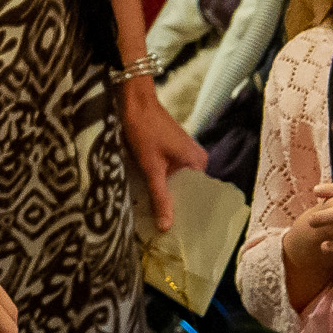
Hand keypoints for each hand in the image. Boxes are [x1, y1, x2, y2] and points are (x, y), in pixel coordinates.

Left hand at [121, 75, 207, 230]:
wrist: (132, 99)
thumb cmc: (144, 129)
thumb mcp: (151, 166)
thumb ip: (160, 196)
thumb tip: (167, 227)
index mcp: (199, 163)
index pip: (199, 197)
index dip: (188, 213)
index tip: (181, 233)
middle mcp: (195, 159)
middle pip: (186, 190)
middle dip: (175, 206)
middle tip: (165, 231)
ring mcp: (182, 154)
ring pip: (174, 182)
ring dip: (164, 194)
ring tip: (155, 218)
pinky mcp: (169, 150)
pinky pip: (167, 172)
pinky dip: (158, 182)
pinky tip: (149, 196)